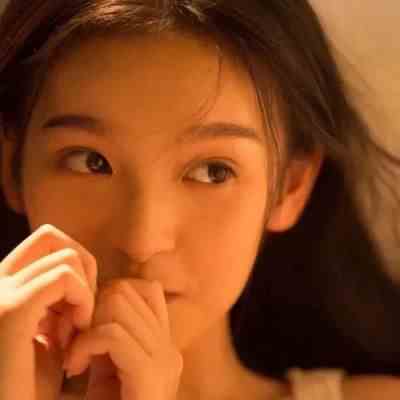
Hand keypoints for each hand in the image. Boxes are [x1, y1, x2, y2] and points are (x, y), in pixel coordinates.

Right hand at [0, 224, 96, 399]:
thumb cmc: (30, 386)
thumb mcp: (49, 335)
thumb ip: (60, 302)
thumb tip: (83, 278)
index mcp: (1, 288)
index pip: (44, 243)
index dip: (75, 267)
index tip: (78, 309)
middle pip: (51, 236)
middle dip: (82, 268)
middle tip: (83, 310)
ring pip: (65, 256)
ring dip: (85, 291)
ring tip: (76, 331)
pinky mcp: (10, 312)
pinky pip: (64, 277)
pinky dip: (84, 300)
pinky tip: (78, 333)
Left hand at [62, 279, 182, 399]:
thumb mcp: (107, 365)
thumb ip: (110, 332)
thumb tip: (97, 298)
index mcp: (164, 342)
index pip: (146, 288)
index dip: (109, 296)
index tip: (88, 324)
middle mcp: (169, 346)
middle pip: (126, 290)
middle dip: (92, 309)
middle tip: (74, 340)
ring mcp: (165, 358)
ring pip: (117, 304)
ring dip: (85, 327)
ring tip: (75, 355)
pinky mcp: (151, 373)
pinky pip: (111, 334)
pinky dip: (84, 345)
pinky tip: (74, 368)